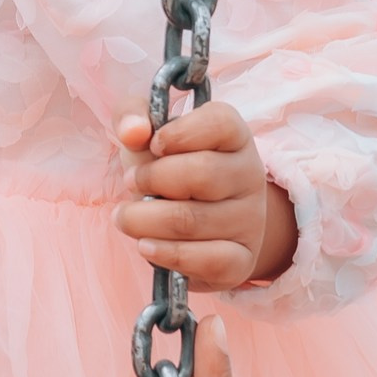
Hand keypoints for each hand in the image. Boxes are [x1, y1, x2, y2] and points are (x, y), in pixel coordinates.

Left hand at [115, 98, 295, 291]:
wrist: (191, 223)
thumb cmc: (167, 168)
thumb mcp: (147, 134)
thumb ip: (131, 116)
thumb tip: (132, 131)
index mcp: (234, 135)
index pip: (219, 123)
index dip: (177, 134)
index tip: (152, 145)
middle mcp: (250, 175)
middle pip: (201, 174)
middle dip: (150, 180)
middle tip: (131, 184)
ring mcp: (250, 220)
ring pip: (192, 221)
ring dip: (144, 220)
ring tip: (126, 217)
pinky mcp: (241, 260)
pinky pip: (208, 260)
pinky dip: (167, 254)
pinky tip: (146, 245)